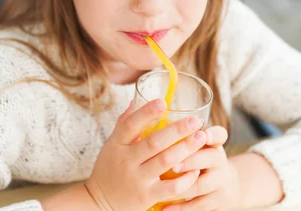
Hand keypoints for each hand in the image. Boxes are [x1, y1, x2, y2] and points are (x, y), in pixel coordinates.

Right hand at [84, 99, 207, 210]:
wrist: (99, 203)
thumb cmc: (108, 169)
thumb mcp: (111, 145)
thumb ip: (124, 123)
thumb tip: (136, 99)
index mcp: (117, 145)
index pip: (130, 125)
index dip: (146, 112)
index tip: (162, 102)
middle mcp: (126, 161)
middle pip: (153, 142)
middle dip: (176, 130)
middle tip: (195, 120)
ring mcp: (137, 180)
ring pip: (165, 162)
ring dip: (186, 149)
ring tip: (201, 137)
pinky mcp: (147, 197)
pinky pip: (171, 187)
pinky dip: (185, 178)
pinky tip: (196, 169)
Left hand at [164, 126, 241, 210]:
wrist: (222, 184)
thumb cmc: (198, 158)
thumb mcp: (197, 144)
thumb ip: (179, 133)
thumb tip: (144, 112)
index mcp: (214, 143)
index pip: (220, 134)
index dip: (214, 134)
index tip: (204, 133)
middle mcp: (219, 160)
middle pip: (211, 158)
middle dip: (192, 160)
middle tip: (173, 164)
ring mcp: (220, 181)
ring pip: (204, 184)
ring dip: (184, 185)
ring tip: (165, 187)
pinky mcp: (216, 200)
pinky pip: (199, 205)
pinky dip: (181, 207)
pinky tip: (165, 208)